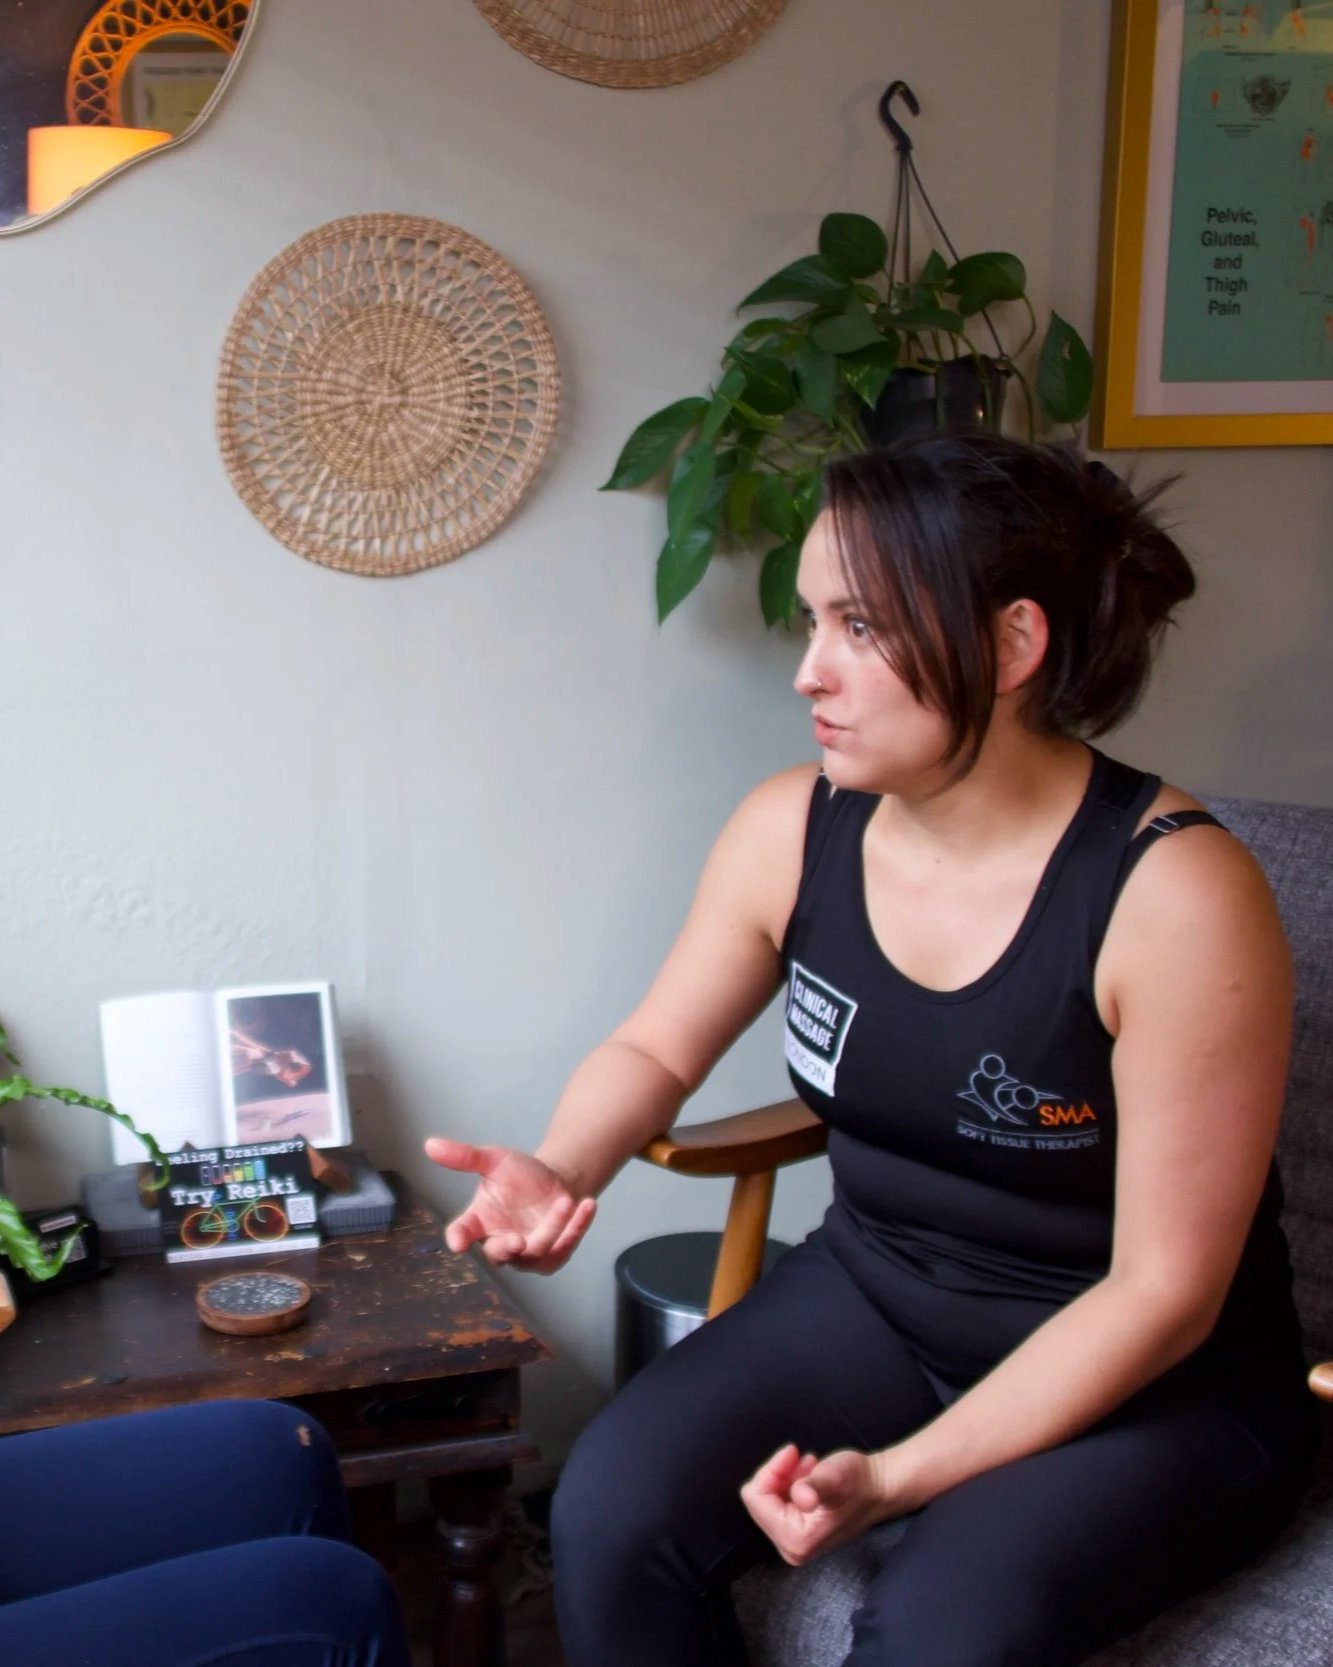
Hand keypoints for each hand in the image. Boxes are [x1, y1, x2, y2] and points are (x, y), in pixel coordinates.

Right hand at [423, 1137, 595, 1273]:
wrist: (555, 1181)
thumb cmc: (519, 1175)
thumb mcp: (493, 1160)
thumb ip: (465, 1157)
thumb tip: (430, 1144)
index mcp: (479, 1221)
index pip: (462, 1232)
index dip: (459, 1238)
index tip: (458, 1242)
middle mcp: (500, 1241)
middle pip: (498, 1254)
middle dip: (508, 1249)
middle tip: (518, 1240)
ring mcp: (527, 1253)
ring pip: (537, 1251)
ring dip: (553, 1229)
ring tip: (566, 1201)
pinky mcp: (554, 1254)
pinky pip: (565, 1247)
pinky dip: (577, 1228)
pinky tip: (587, 1206)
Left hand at [740, 1444, 894, 1566]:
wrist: (878, 1488)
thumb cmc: (858, 1481)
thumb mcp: (835, 1477)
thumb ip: (816, 1486)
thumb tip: (803, 1499)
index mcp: (796, 1540)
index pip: (755, 1498)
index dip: (771, 1470)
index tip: (792, 1452)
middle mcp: (791, 1548)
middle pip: (758, 1500)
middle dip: (778, 1475)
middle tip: (802, 1460)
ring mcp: (793, 1543)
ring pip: (767, 1499)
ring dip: (785, 1477)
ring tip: (810, 1468)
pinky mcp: (797, 1534)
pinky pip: (776, 1503)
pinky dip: (788, 1484)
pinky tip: (809, 1475)